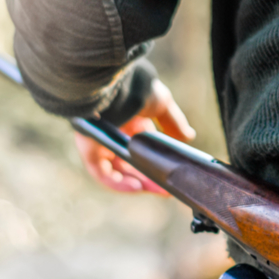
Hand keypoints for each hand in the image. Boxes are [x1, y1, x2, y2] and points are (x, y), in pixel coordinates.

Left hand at [76, 78, 195, 195]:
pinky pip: (102, 174)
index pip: (143, 150)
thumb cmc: (136, 90)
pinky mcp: (89, 151)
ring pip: (118, 172)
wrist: (114, 87)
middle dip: (150, 179)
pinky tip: (138, 186)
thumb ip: (174, 122)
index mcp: (130, 122)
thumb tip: (188, 136)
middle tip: (166, 190)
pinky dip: (119, 184)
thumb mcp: (161, 104)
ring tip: (158, 191)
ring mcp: (100, 144)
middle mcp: (114, 134)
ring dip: (138, 184)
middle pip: (131, 165)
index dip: (157, 164)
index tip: (171, 176)